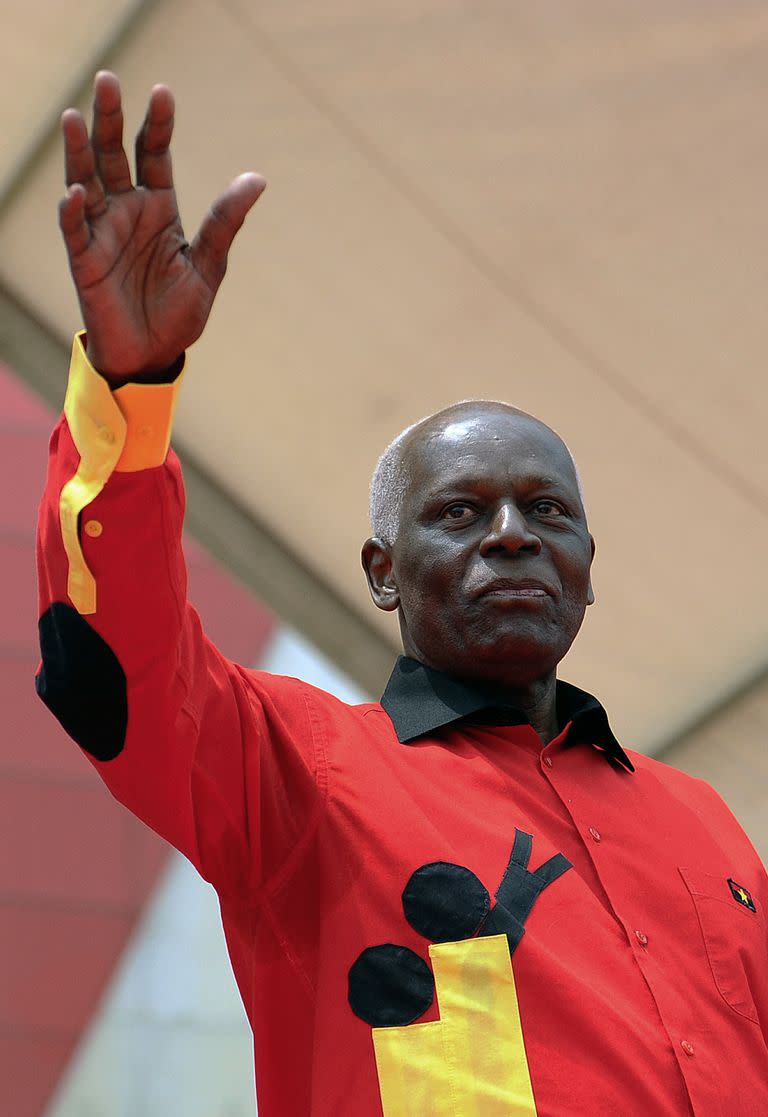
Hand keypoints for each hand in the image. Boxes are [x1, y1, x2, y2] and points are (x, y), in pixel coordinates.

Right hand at [59, 71, 265, 381]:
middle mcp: (127, 212)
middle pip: (114, 155)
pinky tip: (76, 192)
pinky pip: (75, 231)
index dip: (157, 124)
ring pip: (85, 181)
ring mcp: (103, 233)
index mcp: (160, 208)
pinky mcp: (85, 261)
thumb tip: (258, 178)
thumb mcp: (208, 266)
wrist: (155, 357)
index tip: (163, 93)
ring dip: (79, 150)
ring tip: (76, 117)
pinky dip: (73, 212)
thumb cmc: (180, 314)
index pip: (155, 154)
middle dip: (110, 119)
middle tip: (107, 80)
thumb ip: (226, 222)